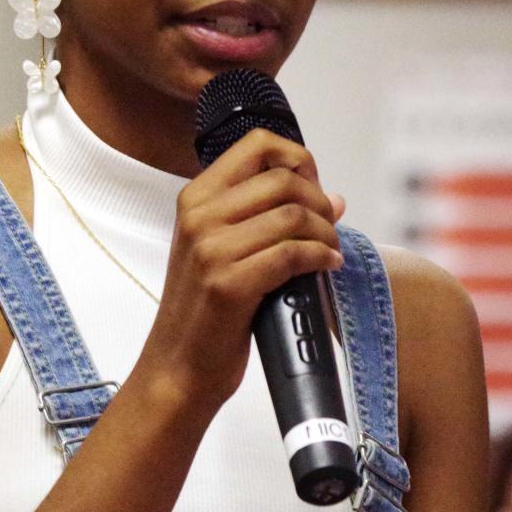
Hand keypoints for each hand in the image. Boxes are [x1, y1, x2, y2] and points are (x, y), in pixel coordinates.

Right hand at [140, 128, 343, 412]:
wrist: (177, 366)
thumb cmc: (205, 311)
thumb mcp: (219, 250)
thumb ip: (267, 218)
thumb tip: (334, 198)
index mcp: (195, 199)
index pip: (257, 145)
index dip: (297, 159)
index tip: (312, 187)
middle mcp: (199, 217)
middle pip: (283, 180)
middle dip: (319, 201)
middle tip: (329, 226)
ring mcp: (210, 250)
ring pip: (293, 216)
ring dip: (326, 232)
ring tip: (331, 249)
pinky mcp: (228, 284)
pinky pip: (292, 254)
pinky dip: (321, 257)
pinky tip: (328, 265)